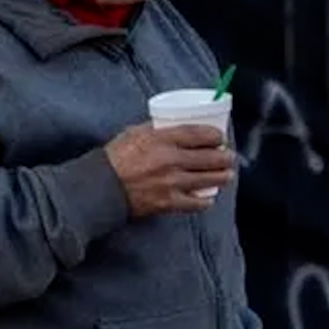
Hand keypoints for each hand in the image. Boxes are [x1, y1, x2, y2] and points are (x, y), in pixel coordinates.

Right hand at [103, 124, 234, 217]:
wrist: (98, 188)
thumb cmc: (114, 158)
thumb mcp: (134, 133)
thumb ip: (158, 129)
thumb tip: (179, 125)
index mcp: (161, 139)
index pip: (201, 134)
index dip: (217, 136)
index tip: (221, 138)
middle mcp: (171, 160)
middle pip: (213, 157)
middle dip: (226, 158)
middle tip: (229, 158)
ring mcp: (172, 183)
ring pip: (212, 180)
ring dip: (223, 177)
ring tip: (226, 176)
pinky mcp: (169, 202)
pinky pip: (198, 203)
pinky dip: (206, 200)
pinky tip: (207, 197)